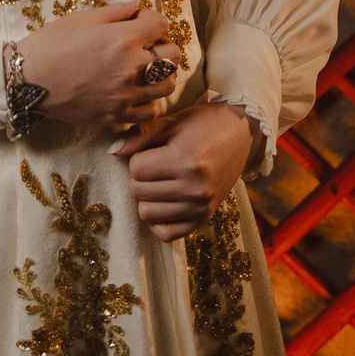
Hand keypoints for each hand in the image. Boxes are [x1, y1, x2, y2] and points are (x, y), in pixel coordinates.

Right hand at [15, 0, 179, 137]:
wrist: (29, 80)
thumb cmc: (52, 44)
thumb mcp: (83, 18)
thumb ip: (116, 11)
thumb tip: (138, 2)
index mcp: (123, 39)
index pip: (162, 24)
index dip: (153, 19)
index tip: (140, 22)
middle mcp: (130, 68)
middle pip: (173, 56)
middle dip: (163, 45)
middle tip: (146, 44)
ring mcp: (126, 95)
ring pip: (167, 85)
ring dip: (161, 74)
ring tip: (143, 68)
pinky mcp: (117, 115)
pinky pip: (150, 111)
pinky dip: (149, 101)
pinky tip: (135, 91)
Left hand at [121, 102, 256, 241]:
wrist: (241, 134)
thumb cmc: (205, 123)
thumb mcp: (172, 122)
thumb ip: (141, 136)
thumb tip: (113, 152)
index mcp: (184, 160)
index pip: (136, 169)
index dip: (137, 158)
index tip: (150, 150)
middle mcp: (194, 188)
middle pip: (139, 192)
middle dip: (139, 177)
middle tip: (153, 165)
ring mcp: (200, 207)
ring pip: (148, 214)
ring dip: (147, 198)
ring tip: (159, 181)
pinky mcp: (204, 219)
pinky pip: (168, 234)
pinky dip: (159, 221)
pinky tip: (164, 202)